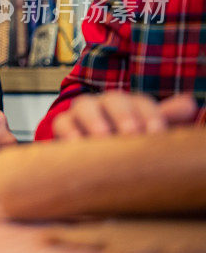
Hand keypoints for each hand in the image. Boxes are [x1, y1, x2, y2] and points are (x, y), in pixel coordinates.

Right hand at [52, 91, 196, 139]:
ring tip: (103, 137)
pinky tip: (78, 143)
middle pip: (114, 99)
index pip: (142, 102)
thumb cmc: (123, 142)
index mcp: (130, 105)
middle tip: (132, 133)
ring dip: (95, 120)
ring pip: (85, 106)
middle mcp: (105, 104)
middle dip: (124, 115)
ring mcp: (82, 113)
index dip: (150, 114)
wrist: (90, 153)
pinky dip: (68, 132)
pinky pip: (62, 123)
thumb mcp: (145, 132)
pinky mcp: (63, 126)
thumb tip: (190, 104)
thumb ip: (165, 119)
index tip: (156, 132)